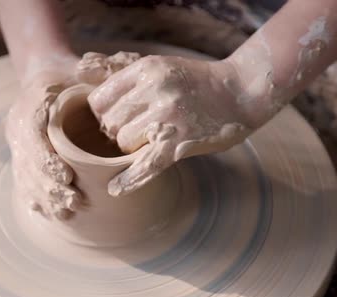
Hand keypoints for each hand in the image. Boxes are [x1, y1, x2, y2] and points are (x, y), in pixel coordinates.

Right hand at [6, 52, 139, 219]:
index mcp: (32, 101)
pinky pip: (23, 181)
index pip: (32, 133)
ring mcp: (17, 142)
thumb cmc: (72, 75)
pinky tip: (50, 213)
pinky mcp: (21, 155)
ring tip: (66, 212)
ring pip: (25, 175)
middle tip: (73, 201)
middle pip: (27, 161)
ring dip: (44, 196)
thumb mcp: (84, 71)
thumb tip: (119, 92)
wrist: (47, 74)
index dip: (45, 157)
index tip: (65, 175)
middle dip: (48, 185)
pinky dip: (36, 198)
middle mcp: (18, 123)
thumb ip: (99, 79)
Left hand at [88, 55, 276, 195]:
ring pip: (122, 143)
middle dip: (116, 132)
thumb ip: (132, 81)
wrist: (242, 92)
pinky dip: (129, 180)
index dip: (102, 114)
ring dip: (130, 149)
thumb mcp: (163, 68)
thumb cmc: (198, 83)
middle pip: (109, 123)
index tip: (114, 119)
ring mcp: (168, 116)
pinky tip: (116, 189)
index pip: (99, 99)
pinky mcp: (180, 142)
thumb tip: (94, 95)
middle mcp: (154, 89)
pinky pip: (146, 164)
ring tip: (148, 143)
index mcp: (146, 69)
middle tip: (133, 133)